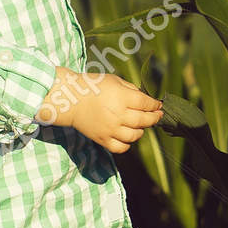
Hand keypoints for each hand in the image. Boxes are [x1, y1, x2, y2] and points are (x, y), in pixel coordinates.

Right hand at [39, 66, 162, 153]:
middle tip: (157, 116)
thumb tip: (145, 99)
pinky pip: (121, 147)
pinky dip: (127, 144)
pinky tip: (127, 137)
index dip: (155, 105)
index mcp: (122, 98)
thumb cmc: (92, 86)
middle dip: (154, 118)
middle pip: (144, 121)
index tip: (158, 105)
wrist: (69, 100)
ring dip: (141, 131)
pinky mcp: (103, 139)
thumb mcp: (114, 80)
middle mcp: (118, 115)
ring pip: (135, 136)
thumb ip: (131, 89)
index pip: (146, 104)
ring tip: (140, 126)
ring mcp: (111, 129)